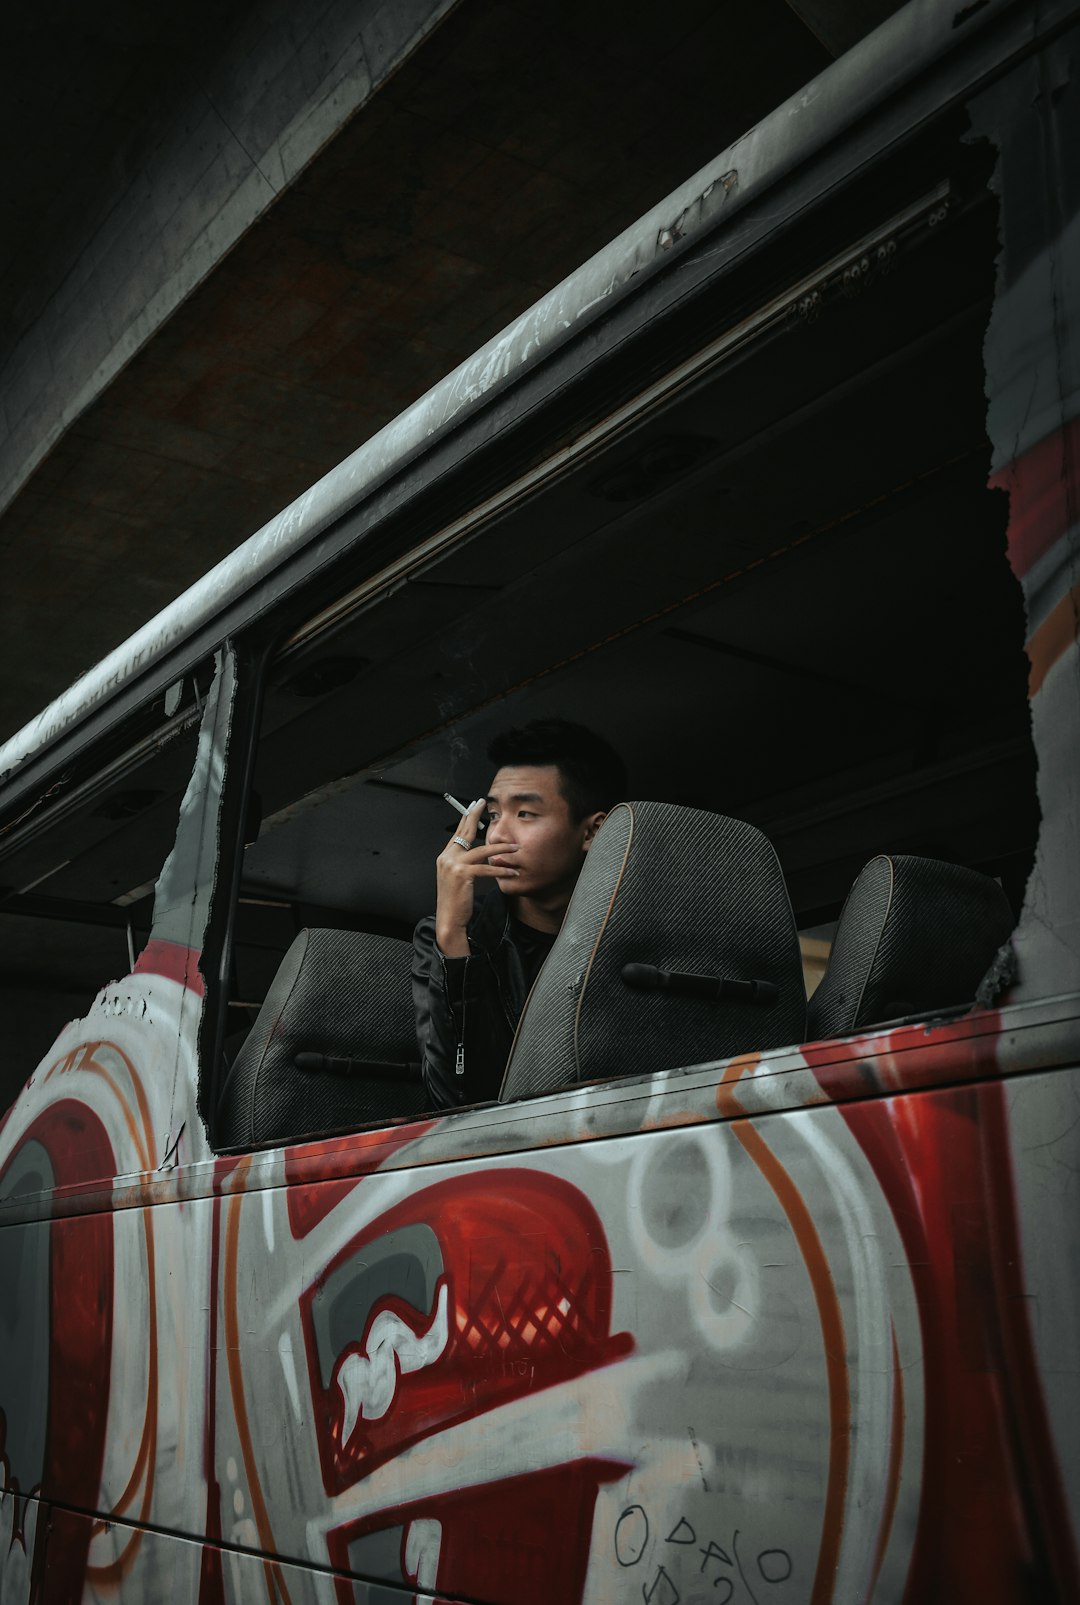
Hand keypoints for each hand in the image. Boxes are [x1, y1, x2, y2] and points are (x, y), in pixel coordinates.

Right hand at [435, 800, 518, 956]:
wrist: (448, 920)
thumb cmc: (455, 902)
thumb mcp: (456, 878)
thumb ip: (463, 864)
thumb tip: (478, 853)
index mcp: (445, 857)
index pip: (457, 833)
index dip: (467, 818)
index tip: (475, 806)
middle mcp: (446, 858)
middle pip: (465, 832)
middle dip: (476, 816)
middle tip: (485, 804)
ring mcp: (453, 865)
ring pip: (482, 850)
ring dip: (501, 849)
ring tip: (516, 848)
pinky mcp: (462, 874)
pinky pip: (486, 867)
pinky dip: (501, 869)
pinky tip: (512, 871)